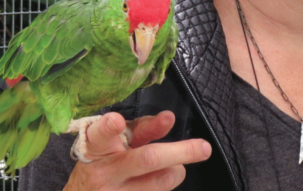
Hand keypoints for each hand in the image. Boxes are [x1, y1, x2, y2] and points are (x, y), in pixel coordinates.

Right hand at [63, 111, 211, 190]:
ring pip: (162, 181)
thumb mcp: (115, 142)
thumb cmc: (103, 162)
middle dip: (180, 151)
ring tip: (170, 166)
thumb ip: (141, 129)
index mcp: (98, 147)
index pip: (100, 135)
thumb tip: (169, 119)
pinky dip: (166, 184)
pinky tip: (154, 182)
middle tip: (204, 147)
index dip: (108, 127)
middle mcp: (104, 172)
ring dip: (176, 170)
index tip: (117, 121)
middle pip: (147, 159)